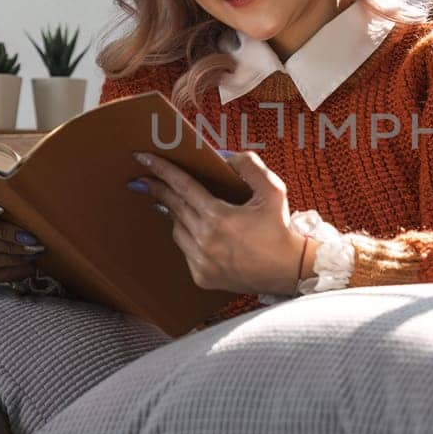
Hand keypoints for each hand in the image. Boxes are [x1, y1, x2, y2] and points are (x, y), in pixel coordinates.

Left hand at [133, 151, 305, 296]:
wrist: (289, 270)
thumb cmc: (280, 228)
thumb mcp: (272, 190)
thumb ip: (249, 167)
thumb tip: (224, 157)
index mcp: (218, 217)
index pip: (182, 186)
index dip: (161, 170)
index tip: (143, 158)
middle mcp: (205, 240)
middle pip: (173, 206)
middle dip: (157, 189)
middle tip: (143, 178)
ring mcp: (201, 261)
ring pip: (176, 229)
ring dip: (175, 214)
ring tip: (176, 203)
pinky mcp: (202, 277)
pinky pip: (185, 251)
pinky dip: (188, 238)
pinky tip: (197, 232)